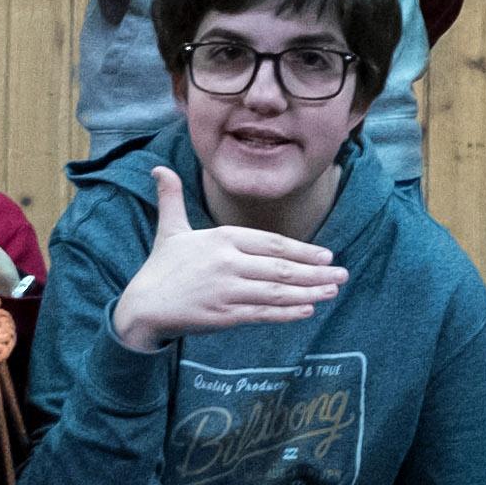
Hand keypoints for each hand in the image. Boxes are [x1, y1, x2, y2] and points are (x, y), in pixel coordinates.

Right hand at [109, 167, 344, 348]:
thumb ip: (172, 198)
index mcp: (221, 239)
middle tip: (342, 274)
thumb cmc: (162, 267)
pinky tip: (307, 310)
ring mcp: (227, 290)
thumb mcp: (170, 229)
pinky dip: (287, 313)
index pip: (271, 243)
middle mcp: (227, 263)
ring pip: (277, 292)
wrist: (143, 306)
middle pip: (280, 268)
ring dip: (309, 292)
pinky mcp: (224, 316)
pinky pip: (263, 314)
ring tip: (332, 291)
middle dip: (316, 272)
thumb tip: (159, 168)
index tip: (327, 255)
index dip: (302, 250)